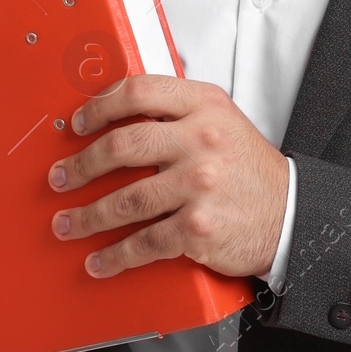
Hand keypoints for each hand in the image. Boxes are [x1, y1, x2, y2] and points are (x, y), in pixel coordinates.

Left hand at [48, 75, 287, 280]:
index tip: (78, 124)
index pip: (139, 91)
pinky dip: (114, 256)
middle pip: (122, 146)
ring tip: (68, 222)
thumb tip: (118, 117)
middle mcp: (201, 141)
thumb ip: (178, 113)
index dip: (99, 106)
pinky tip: (99, 259)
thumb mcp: (222, 121)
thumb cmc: (249, 170)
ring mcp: (199, 185)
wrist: (289, 214)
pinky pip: (143, 243)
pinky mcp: (197, 228)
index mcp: (204, 106)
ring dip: (86, 216)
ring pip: (125, 201)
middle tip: (61, 177)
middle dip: (81, 165)